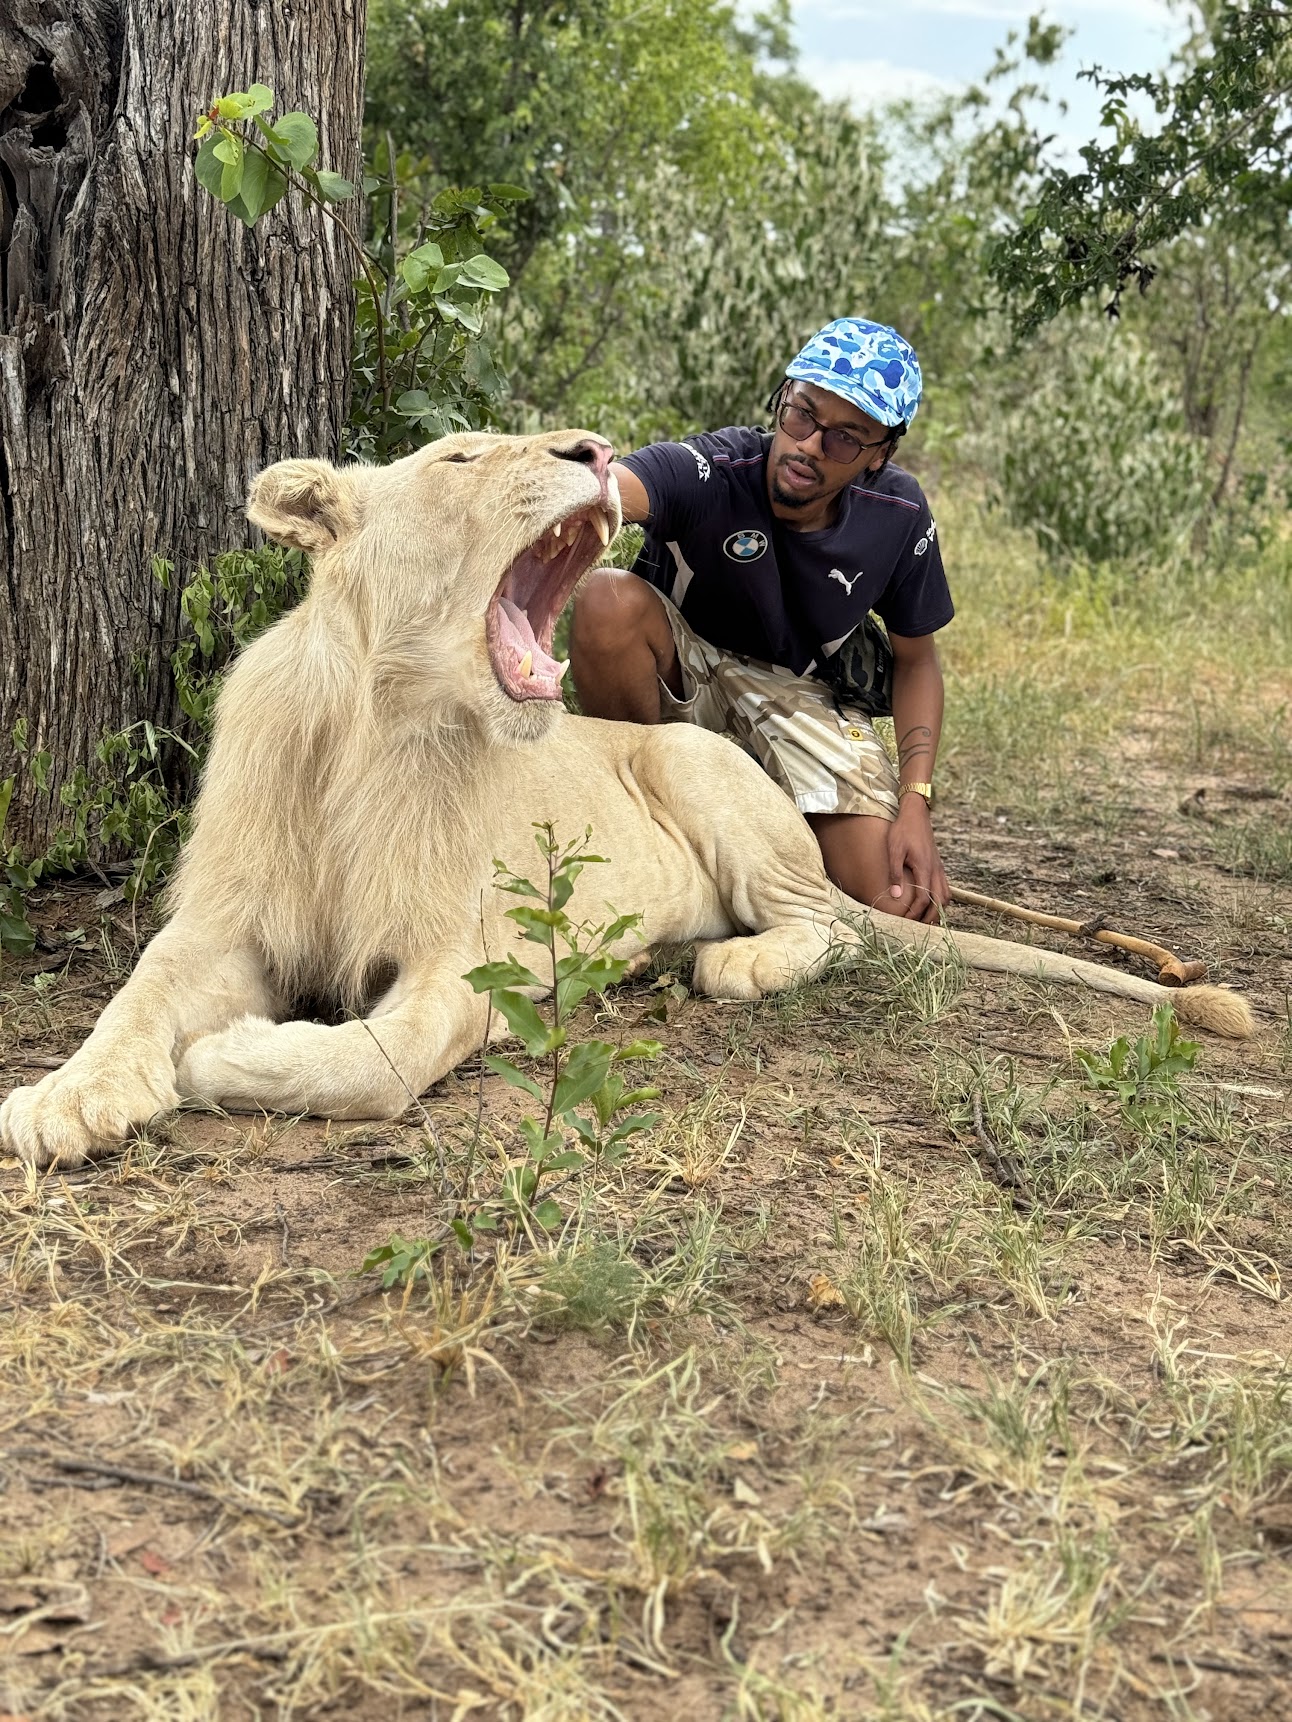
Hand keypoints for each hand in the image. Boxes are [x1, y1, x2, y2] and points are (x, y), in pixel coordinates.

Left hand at [886, 798, 949, 923]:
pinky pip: (945, 888)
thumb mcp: (894, 850)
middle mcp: (935, 870)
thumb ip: (895, 873)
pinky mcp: (938, 866)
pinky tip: (932, 905)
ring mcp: (939, 868)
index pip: (923, 898)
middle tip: (919, 930)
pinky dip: (941, 900)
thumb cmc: (902, 830)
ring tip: (926, 922)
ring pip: (945, 896)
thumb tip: (895, 896)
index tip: (904, 921)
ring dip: (937, 910)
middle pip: (938, 902)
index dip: (914, 912)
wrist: (916, 814)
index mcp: (924, 867)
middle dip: (930, 918)